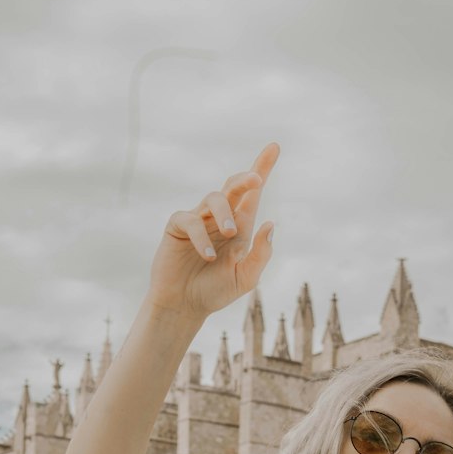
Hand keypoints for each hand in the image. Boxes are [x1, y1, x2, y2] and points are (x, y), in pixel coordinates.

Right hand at [146, 142, 279, 321]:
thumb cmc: (214, 292)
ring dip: (226, 214)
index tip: (275, 147)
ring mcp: (198, 220)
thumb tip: (270, 223)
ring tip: (232, 235)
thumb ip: (260, 254)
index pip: (252, 194)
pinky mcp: (177, 227)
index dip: (262, 168)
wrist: (184, 306)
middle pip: (234, 186)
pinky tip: (207, 256)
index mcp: (239, 227)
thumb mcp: (245, 278)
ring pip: (215, 199)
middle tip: (257, 179)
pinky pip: (190, 220)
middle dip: (246, 178)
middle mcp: (220, 219)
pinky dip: (200, 236)